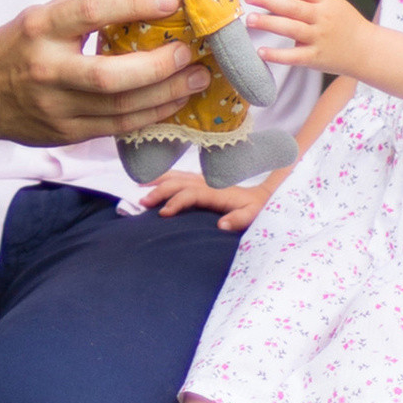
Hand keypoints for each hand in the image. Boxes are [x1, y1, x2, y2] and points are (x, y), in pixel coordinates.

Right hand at [0, 0, 210, 149]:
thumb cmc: (16, 47)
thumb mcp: (40, 16)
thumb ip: (82, 10)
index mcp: (40, 29)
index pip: (91, 12)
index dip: (134, 5)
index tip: (170, 0)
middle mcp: (47, 70)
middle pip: (110, 76)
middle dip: (160, 66)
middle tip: (190, 53)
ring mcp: (55, 108)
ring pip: (120, 109)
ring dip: (166, 94)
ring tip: (197, 79)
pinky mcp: (64, 134)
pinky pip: (116, 128)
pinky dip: (150, 115)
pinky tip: (172, 101)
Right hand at [139, 162, 290, 231]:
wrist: (263, 196)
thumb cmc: (257, 209)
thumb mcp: (253, 216)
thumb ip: (240, 220)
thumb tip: (222, 225)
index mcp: (216, 192)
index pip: (191, 193)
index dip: (176, 201)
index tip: (163, 214)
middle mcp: (207, 183)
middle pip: (179, 182)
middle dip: (160, 190)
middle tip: (143, 203)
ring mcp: (203, 181)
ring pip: (177, 177)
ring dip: (158, 181)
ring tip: (139, 187)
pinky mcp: (201, 182)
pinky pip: (179, 177)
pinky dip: (163, 178)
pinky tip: (151, 181)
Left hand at [245, 0, 369, 78]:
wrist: (368, 51)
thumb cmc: (345, 23)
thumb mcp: (333, 3)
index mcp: (326, 1)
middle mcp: (322, 18)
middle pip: (293, 7)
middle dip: (270, 0)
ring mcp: (319, 38)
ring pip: (291, 29)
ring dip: (269, 24)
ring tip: (250, 20)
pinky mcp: (316, 58)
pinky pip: (294, 56)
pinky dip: (277, 55)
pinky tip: (261, 51)